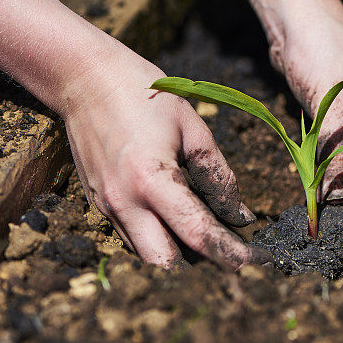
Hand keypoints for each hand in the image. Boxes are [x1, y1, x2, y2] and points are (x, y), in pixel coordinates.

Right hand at [62, 53, 269, 268]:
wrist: (83, 78)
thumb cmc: (144, 94)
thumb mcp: (192, 128)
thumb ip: (218, 175)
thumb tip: (240, 216)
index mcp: (152, 179)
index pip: (198, 233)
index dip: (231, 253)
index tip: (259, 261)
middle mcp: (124, 202)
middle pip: (165, 263)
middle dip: (200, 265)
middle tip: (232, 252)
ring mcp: (106, 206)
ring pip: (146, 255)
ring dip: (179, 254)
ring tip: (210, 236)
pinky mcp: (97, 204)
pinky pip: (132, 237)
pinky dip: (159, 238)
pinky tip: (178, 220)